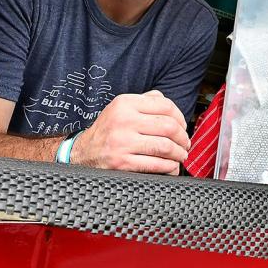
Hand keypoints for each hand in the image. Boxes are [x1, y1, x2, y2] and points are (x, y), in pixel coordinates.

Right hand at [70, 90, 189, 174]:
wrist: (82, 153)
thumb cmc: (107, 130)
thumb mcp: (121, 108)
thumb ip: (145, 101)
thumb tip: (169, 104)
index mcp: (125, 103)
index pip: (165, 105)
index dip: (180, 117)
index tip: (183, 126)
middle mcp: (124, 120)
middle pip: (168, 126)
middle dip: (183, 137)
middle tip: (185, 144)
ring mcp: (122, 142)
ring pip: (165, 146)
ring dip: (179, 153)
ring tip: (181, 155)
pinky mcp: (122, 162)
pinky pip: (156, 164)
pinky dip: (169, 166)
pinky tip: (170, 166)